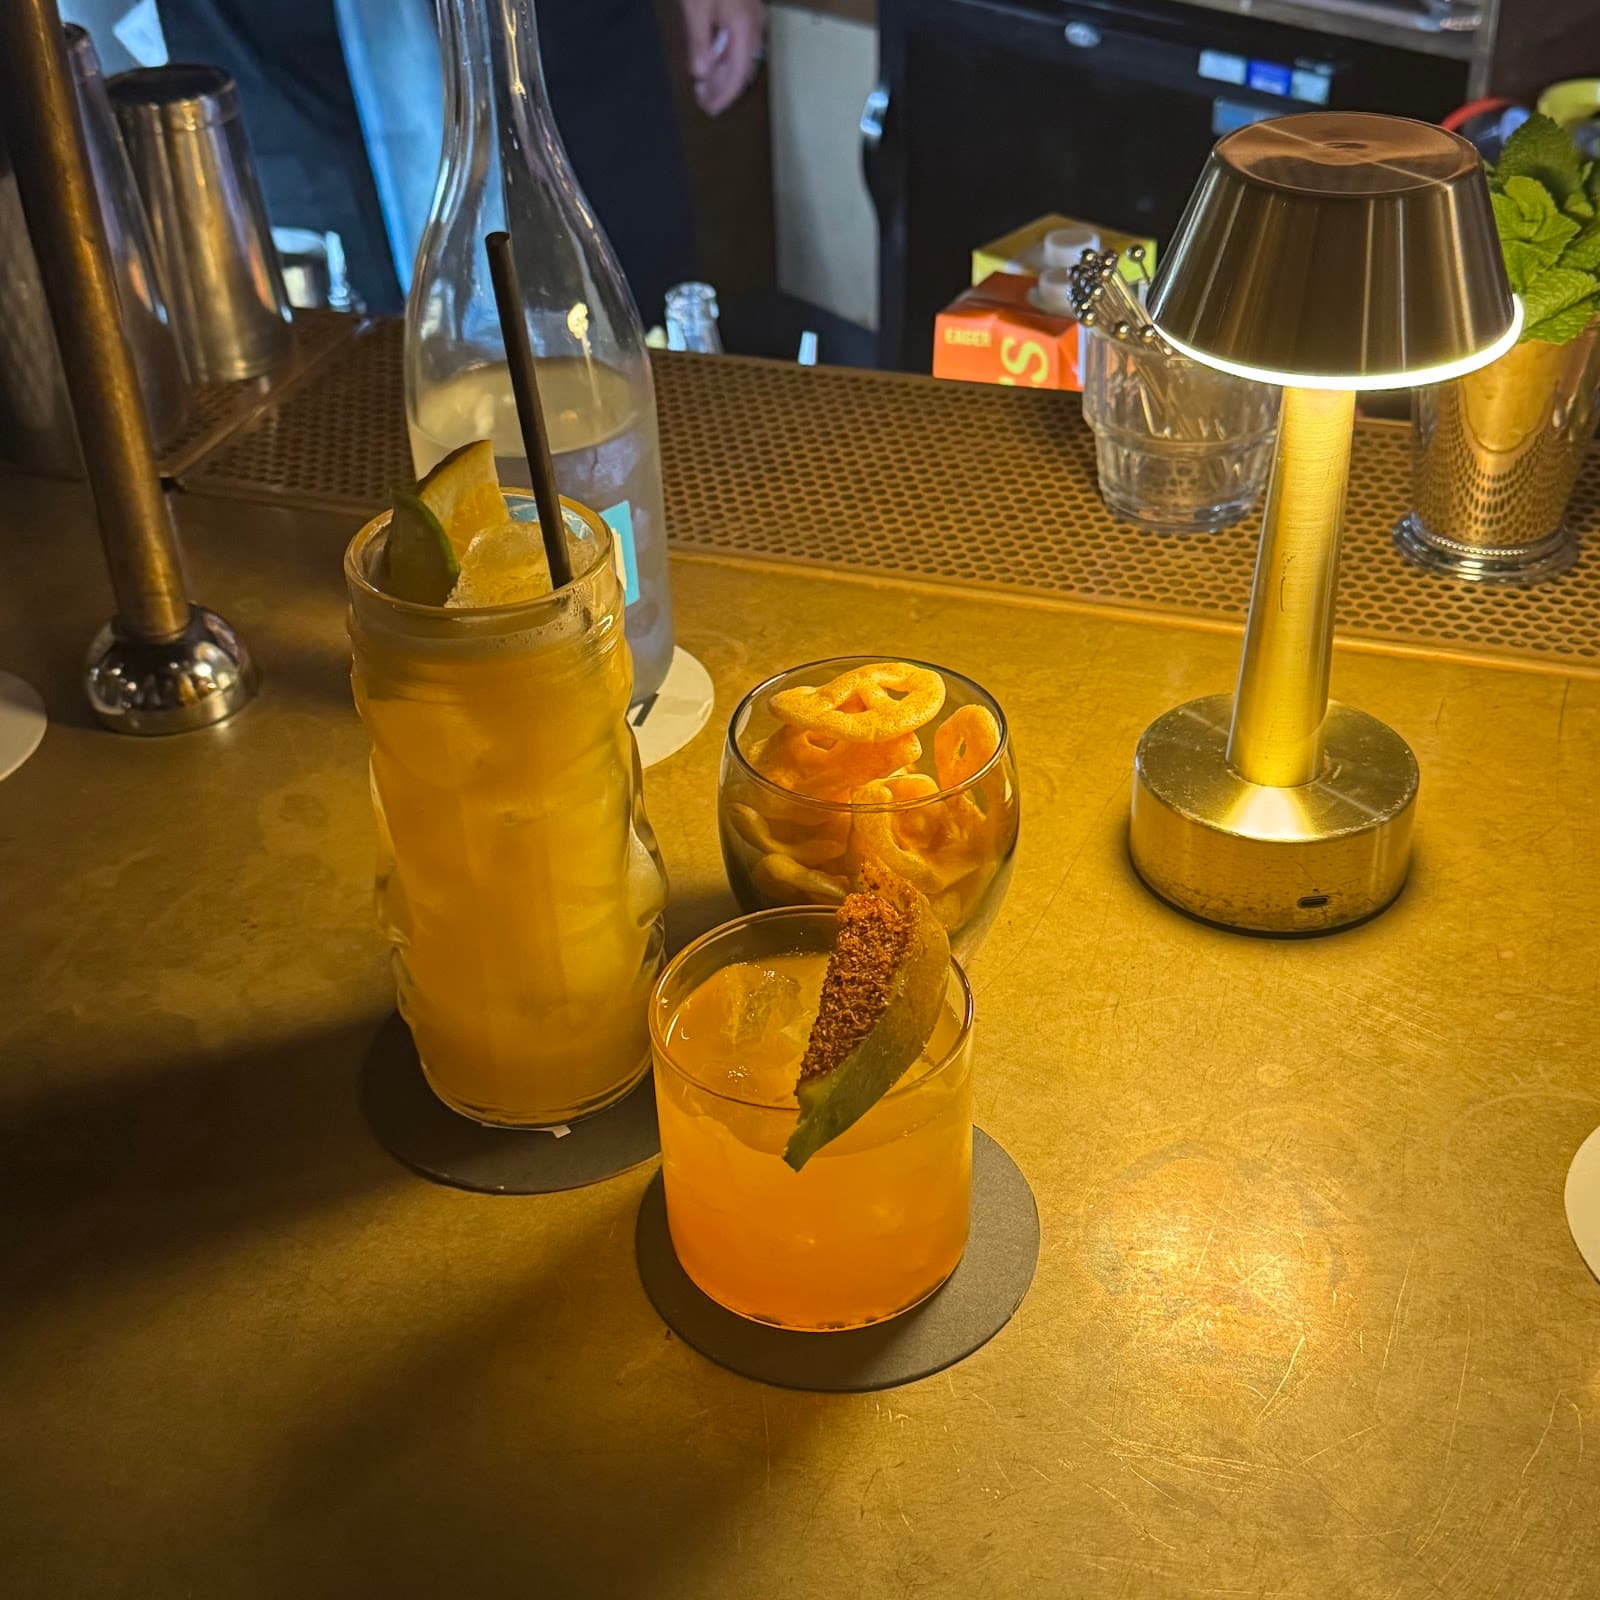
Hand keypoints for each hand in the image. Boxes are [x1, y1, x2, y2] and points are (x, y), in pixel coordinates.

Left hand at [679, 0, 763, 115]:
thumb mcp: (696, 7)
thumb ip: (699, 41)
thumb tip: (701, 74)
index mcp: (745, 26)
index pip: (738, 74)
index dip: (725, 96)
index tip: (711, 109)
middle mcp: (755, 26)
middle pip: (743, 70)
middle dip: (724, 89)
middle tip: (704, 101)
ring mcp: (754, 19)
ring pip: (744, 59)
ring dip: (725, 75)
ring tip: (705, 86)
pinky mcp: (749, 13)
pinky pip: (742, 45)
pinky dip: (728, 60)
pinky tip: (712, 63)